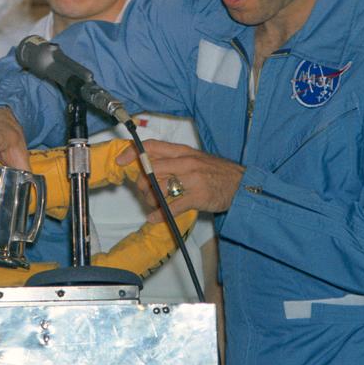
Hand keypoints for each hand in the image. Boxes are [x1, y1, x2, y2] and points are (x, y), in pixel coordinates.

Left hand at [118, 139, 244, 219]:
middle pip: (151, 169)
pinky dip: (160, 214)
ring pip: (159, 188)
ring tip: (153, 205)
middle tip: (144, 191)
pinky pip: (172, 206)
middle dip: (141, 183)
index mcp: (183, 151)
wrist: (241, 184)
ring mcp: (192, 179)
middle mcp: (186, 162)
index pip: (152, 146)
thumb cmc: (216, 172)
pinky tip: (155, 218)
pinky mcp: (197, 196)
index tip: (121, 161)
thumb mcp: (195, 159)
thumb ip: (173, 160)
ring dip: (151, 200)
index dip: (133, 152)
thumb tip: (148, 165)